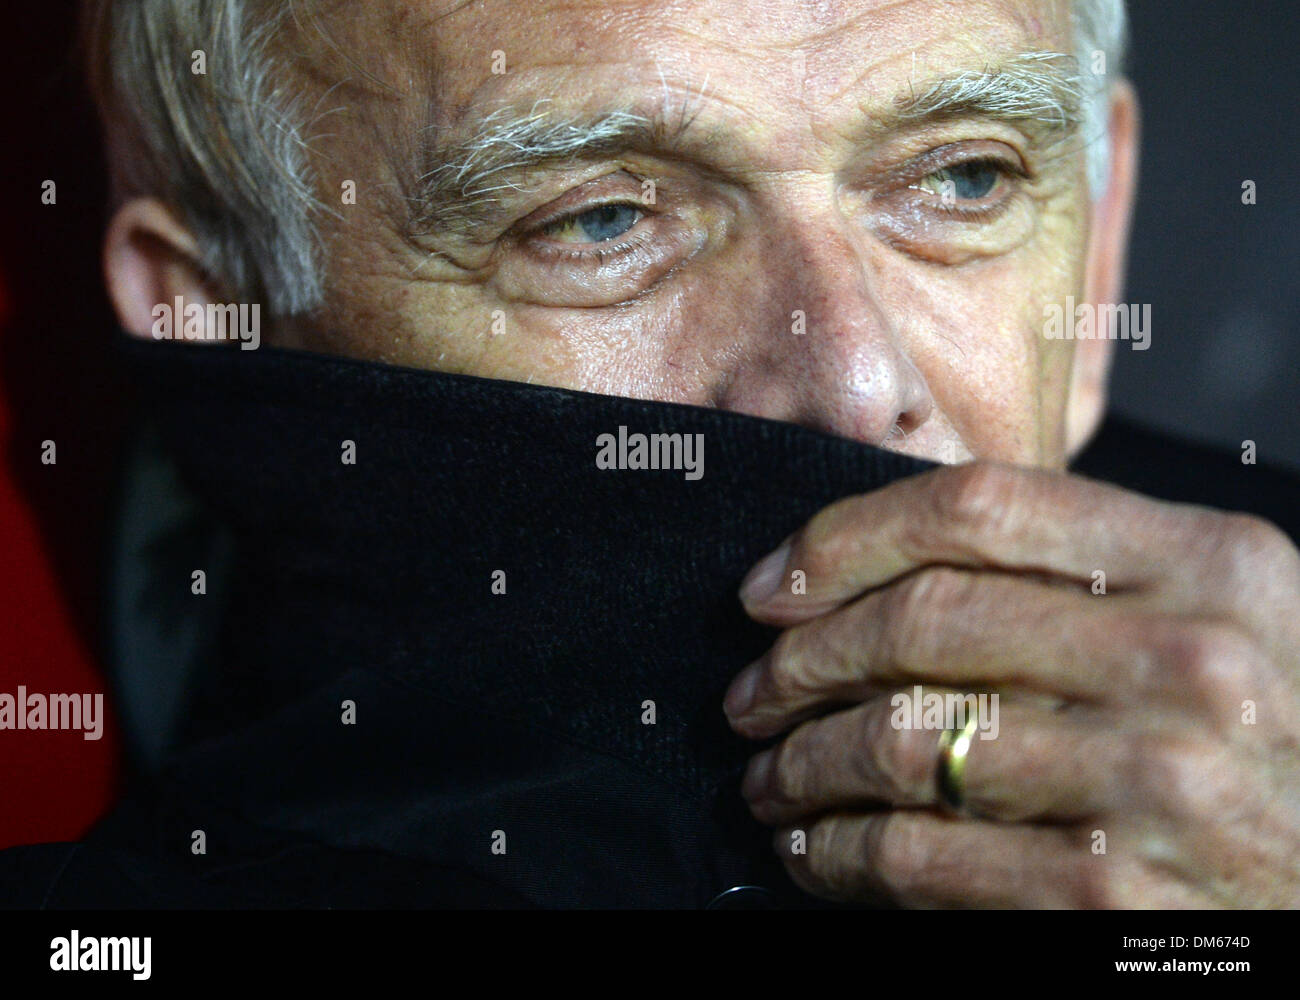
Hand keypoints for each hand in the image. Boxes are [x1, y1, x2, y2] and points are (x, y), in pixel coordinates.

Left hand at [724, 461, 1299, 906]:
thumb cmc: (1273, 736)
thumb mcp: (1216, 616)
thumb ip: (1083, 570)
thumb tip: (883, 566)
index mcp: (1207, 561)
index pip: (977, 507)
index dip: (844, 538)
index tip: (772, 584)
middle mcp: (1185, 661)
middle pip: (922, 622)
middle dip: (802, 659)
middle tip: (752, 691)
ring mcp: (1153, 783)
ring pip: (900, 743)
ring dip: (803, 763)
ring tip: (771, 774)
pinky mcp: (1113, 897)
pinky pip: (921, 859)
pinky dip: (840, 854)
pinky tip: (814, 850)